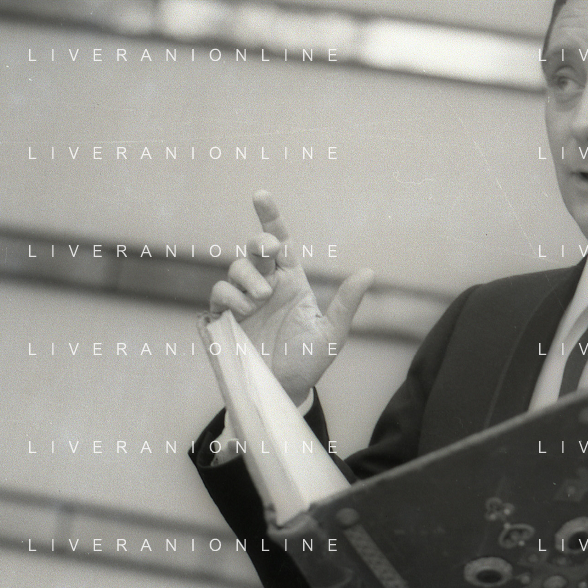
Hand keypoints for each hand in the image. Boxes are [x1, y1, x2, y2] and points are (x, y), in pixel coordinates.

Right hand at [210, 191, 373, 403]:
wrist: (284, 392)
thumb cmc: (309, 362)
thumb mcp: (332, 334)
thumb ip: (347, 303)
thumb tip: (368, 272)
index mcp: (292, 282)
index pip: (280, 242)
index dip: (270, 217)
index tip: (261, 195)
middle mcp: (266, 285)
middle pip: (254, 249)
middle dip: (258, 242)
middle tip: (268, 253)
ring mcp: (244, 301)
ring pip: (236, 268)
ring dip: (248, 277)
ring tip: (261, 298)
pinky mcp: (225, 318)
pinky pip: (219, 293)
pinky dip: (231, 296)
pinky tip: (245, 310)